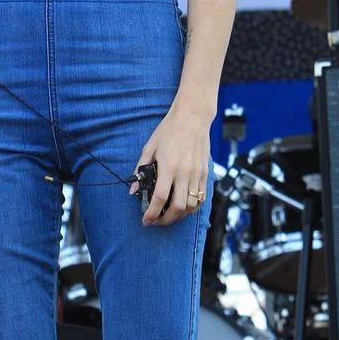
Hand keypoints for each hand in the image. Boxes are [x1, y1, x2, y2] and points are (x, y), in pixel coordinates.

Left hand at [130, 99, 211, 226]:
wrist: (192, 118)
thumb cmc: (169, 130)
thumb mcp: (150, 147)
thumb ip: (140, 168)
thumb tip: (133, 188)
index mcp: (169, 166)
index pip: (160, 198)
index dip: (152, 213)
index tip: (146, 220)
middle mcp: (184, 173)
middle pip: (177, 207)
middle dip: (166, 220)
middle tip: (156, 221)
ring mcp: (197, 174)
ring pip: (191, 206)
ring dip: (179, 215)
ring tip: (169, 214)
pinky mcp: (205, 173)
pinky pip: (201, 197)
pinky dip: (192, 207)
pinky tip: (183, 206)